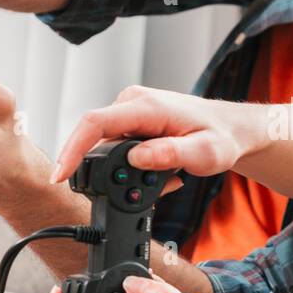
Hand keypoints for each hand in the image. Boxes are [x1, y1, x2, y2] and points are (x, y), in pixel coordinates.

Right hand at [49, 85, 251, 183]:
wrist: (231, 129)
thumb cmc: (221, 137)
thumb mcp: (203, 153)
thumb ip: (170, 155)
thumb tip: (136, 158)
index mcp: (146, 106)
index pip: (94, 123)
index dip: (72, 149)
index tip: (60, 175)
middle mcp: (133, 103)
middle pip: (96, 139)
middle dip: (111, 174)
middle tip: (149, 190)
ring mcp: (131, 112)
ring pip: (109, 149)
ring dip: (129, 174)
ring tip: (168, 179)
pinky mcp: (132, 122)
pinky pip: (119, 149)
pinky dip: (134, 169)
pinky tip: (162, 174)